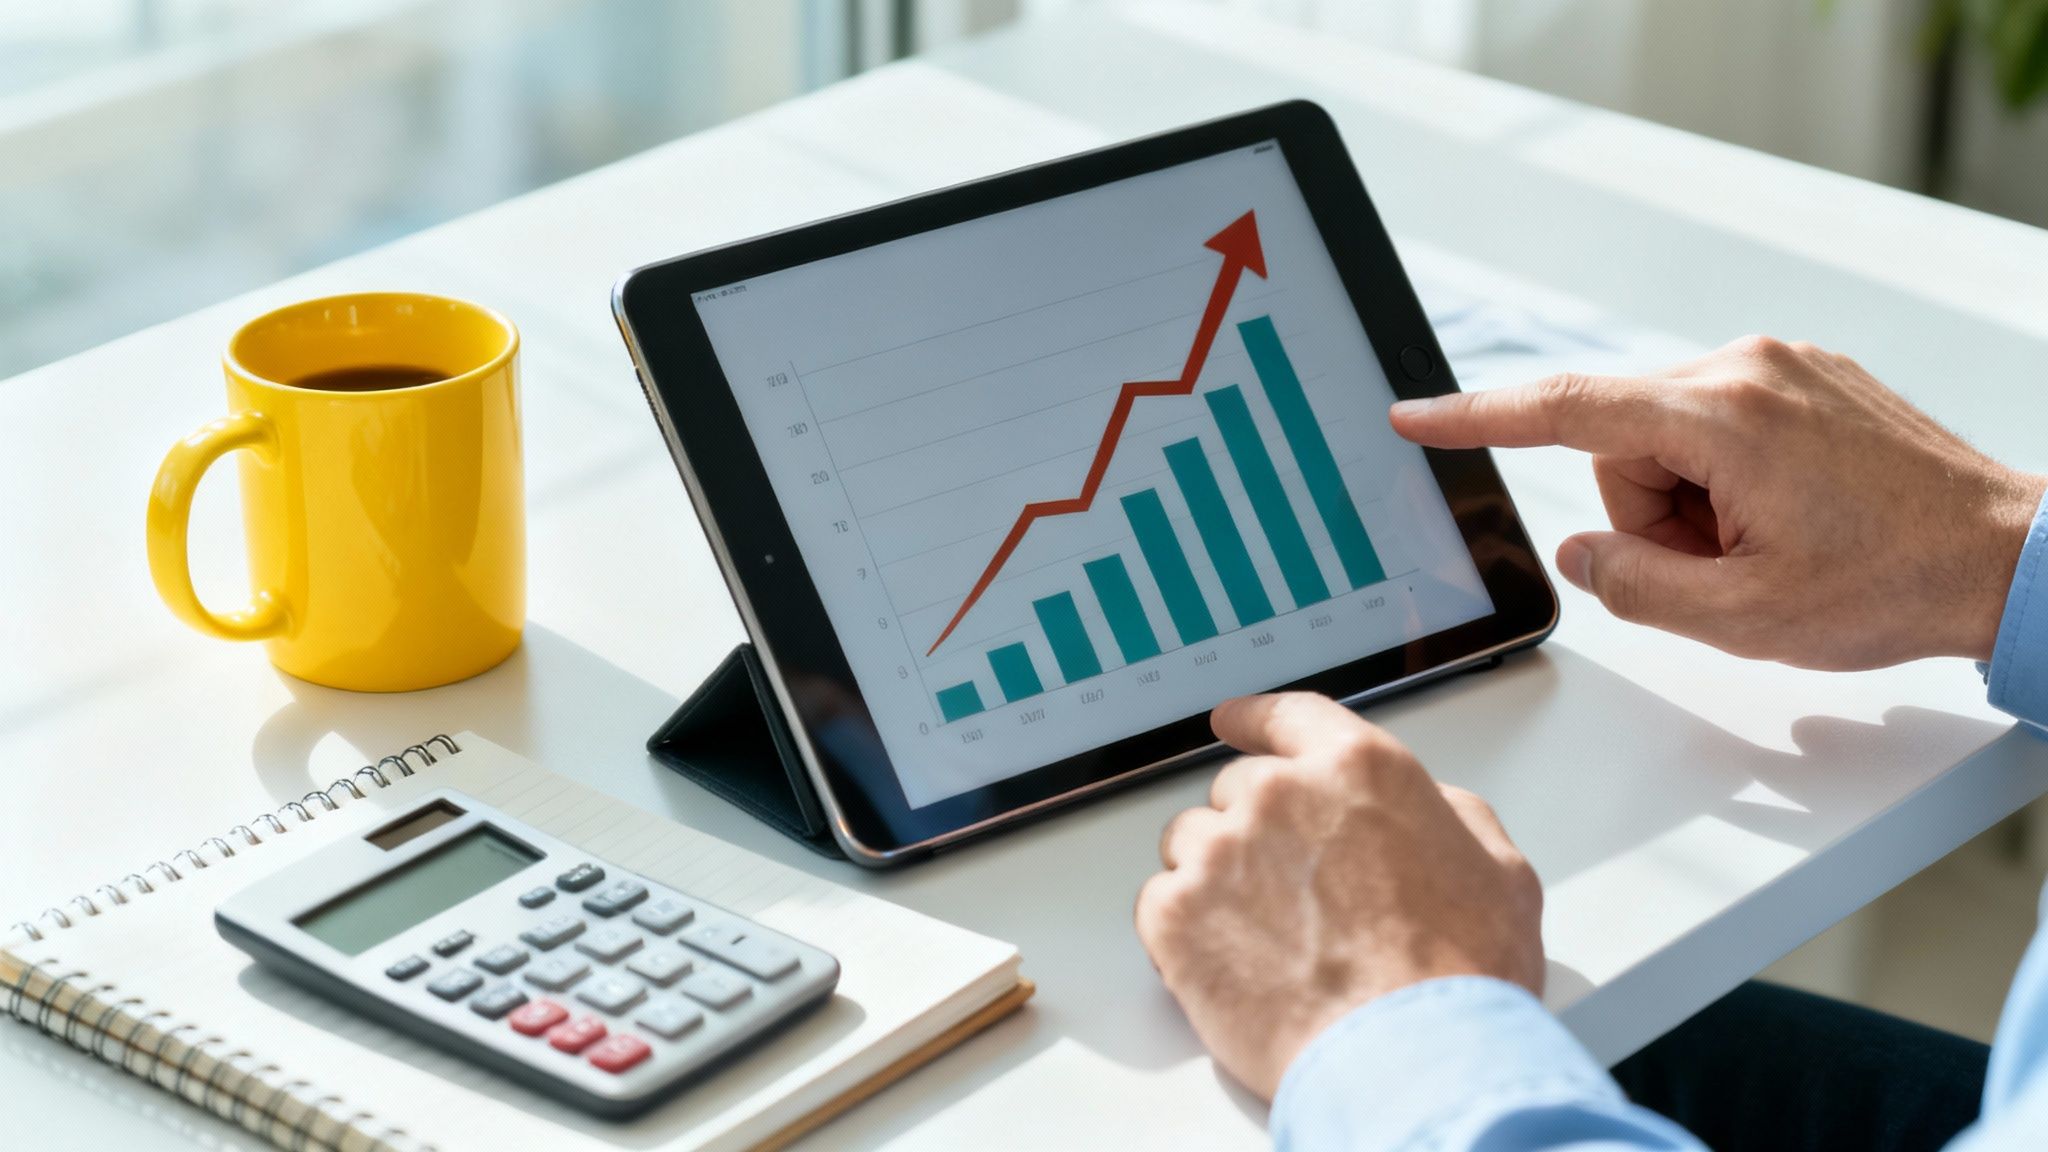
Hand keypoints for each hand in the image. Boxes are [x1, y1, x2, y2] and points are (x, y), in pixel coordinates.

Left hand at [1135, 693, 1542, 1100]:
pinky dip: (1182, 932)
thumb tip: (1430, 809)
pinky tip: (1232, 967)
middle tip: (1292, 898)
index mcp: (1358, 770)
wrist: (1414, 1058)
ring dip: (1215, 880)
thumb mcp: (1499, 873)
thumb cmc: (1461, 978)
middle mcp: (1281, 794)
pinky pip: (1158, 902)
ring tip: (1266, 941)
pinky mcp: (1176, 913)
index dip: (1256, 719)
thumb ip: (1450, 817)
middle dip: (1257, 834)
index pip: (1289, 717)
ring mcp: (1221, 851)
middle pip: (1239, 790)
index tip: (1231, 720)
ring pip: (1191, 842)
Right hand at [1391, 336, 2044, 669]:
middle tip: (1724, 566)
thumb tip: (1584, 552)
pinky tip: (1792, 517)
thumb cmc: (1895, 583)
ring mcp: (1782, 366)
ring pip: (1667, 438)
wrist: (2010, 558)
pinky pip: (1718, 426)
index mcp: (1720, 417)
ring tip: (1768, 545)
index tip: (1415, 418)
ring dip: (1693, 503)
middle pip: (1621, 443)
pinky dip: (1729, 480)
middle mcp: (1746, 368)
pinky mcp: (1807, 377)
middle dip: (1650, 514)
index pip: (1562, 410)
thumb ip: (1631, 585)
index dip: (1475, 419)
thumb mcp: (1741, 618)